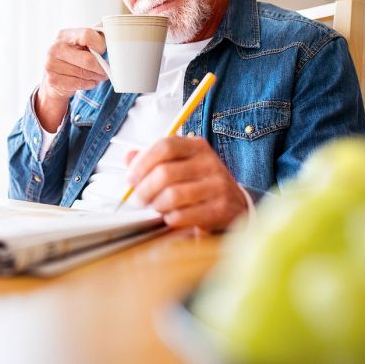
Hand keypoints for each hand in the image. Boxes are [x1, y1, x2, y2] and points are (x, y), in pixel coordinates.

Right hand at [35, 28, 107, 131]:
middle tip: (107, 70)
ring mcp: (51, 64)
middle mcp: (55, 48)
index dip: (99, 45)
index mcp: (64, 35)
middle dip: (101, 67)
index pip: (87, 35)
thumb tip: (113, 28)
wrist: (55, 78)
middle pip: (88, 59)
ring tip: (97, 76)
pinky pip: (79, 84)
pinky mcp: (53, 79)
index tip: (103, 51)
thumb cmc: (74, 58)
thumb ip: (95, 36)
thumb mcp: (82, 44)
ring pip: (85, 73)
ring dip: (96, 77)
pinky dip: (88, 84)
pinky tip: (88, 81)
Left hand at [126, 136, 247, 230]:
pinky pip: (183, 215)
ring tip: (156, 207)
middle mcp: (209, 162)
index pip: (165, 146)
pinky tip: (171, 217)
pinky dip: (170, 218)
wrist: (235, 205)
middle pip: (165, 172)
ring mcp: (217, 185)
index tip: (131, 178)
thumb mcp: (181, 164)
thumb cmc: (200, 183)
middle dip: (145, 189)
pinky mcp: (220, 208)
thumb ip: (154, 159)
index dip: (143, 162)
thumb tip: (129, 156)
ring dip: (157, 205)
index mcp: (196, 146)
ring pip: (173, 195)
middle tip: (139, 199)